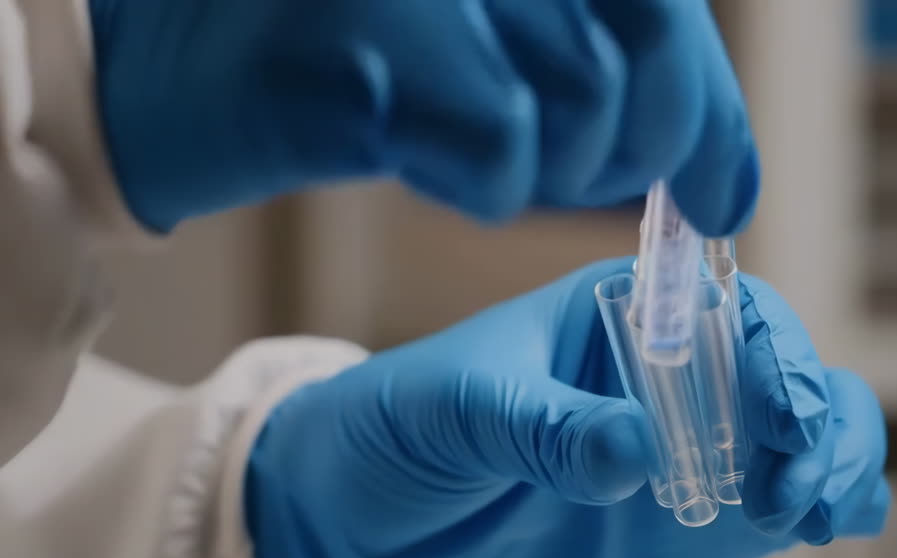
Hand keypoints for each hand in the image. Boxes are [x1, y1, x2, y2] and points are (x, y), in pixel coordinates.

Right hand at [90, 0, 758, 235]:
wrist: (168, 68)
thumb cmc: (351, 60)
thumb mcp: (496, 47)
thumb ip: (609, 78)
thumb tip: (729, 183)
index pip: (662, 12)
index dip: (708, 114)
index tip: (724, 201)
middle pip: (638, 61)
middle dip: (637, 153)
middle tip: (593, 183)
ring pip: (573, 107)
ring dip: (539, 171)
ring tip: (469, 153)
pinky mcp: (364, 37)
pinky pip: (495, 144)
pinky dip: (478, 185)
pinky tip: (419, 161)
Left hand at [244, 258, 888, 557]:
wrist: (364, 531)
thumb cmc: (397, 433)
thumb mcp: (454, 409)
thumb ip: (539, 424)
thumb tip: (632, 451)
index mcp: (620, 312)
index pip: (727, 307)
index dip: (772, 350)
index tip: (780, 414)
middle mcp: (674, 371)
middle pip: (786, 368)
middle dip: (815, 415)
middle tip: (792, 482)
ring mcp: (693, 445)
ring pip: (810, 430)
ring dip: (838, 459)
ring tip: (808, 512)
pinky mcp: (699, 520)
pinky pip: (786, 500)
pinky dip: (831, 505)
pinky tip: (828, 527)